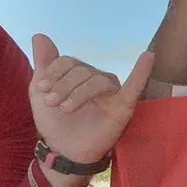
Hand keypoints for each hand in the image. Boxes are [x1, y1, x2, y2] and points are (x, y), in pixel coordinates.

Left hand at [29, 35, 152, 166]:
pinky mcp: (124, 106)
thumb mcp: (40, 92)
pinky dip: (142, 71)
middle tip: (52, 103)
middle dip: (64, 85)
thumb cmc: (54, 122)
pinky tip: (148, 56)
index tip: (41, 89)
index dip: (54, 72)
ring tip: (65, 108)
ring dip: (79, 93)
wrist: (63, 151)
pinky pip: (135, 86)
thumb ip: (43, 64)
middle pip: (83, 70)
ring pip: (98, 80)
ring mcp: (112, 92)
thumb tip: (39, 35)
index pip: (69, 62)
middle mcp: (97, 79)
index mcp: (79, 74)